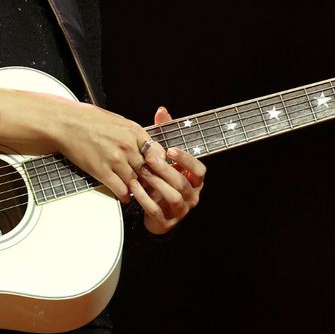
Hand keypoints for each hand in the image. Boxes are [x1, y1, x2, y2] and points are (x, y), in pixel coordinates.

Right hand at [53, 101, 152, 203]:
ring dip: (136, 189)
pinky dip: (124, 195)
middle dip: (148, 178)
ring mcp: (115, 160)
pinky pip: (120, 189)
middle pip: (147, 170)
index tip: (156, 169)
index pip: (157, 153)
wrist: (66, 123)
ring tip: (136, 192)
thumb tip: (142, 146)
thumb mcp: (118, 121)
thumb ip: (132, 135)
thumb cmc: (88, 119)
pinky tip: (124, 196)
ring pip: (135, 182)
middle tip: (149, 185)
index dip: (158, 164)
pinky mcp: (102, 171)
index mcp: (134, 131)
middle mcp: (127, 146)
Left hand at [131, 106, 206, 234]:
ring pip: (172, 197)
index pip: (199, 170)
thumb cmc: (161, 180)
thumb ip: (165, 134)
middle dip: (166, 170)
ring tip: (142, 173)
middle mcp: (191, 196)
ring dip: (157, 184)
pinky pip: (156, 210)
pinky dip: (145, 199)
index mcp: (194, 181)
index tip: (171, 150)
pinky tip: (135, 188)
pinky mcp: (166, 222)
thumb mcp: (164, 157)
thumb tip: (162, 111)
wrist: (154, 211)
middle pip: (182, 183)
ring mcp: (180, 210)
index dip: (186, 160)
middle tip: (150, 160)